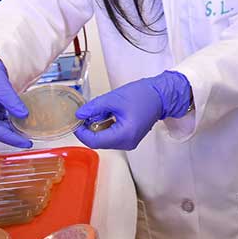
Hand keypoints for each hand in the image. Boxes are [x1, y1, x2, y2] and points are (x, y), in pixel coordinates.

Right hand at [0, 55, 31, 148]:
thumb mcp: (2, 88)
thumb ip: (13, 103)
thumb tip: (24, 115)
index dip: (14, 139)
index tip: (27, 144)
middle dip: (14, 135)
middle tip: (31, 137)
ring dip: (11, 129)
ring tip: (26, 130)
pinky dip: (7, 124)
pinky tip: (18, 122)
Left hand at [74, 70, 192, 150]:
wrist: (161, 95)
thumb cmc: (143, 95)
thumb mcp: (114, 98)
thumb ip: (94, 107)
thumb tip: (79, 115)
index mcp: (124, 135)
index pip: (95, 141)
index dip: (82, 132)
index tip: (76, 121)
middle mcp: (127, 143)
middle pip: (99, 142)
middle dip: (90, 129)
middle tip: (86, 113)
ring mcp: (129, 142)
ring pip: (105, 140)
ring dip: (98, 127)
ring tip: (101, 111)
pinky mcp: (130, 138)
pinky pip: (112, 137)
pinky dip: (106, 127)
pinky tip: (109, 115)